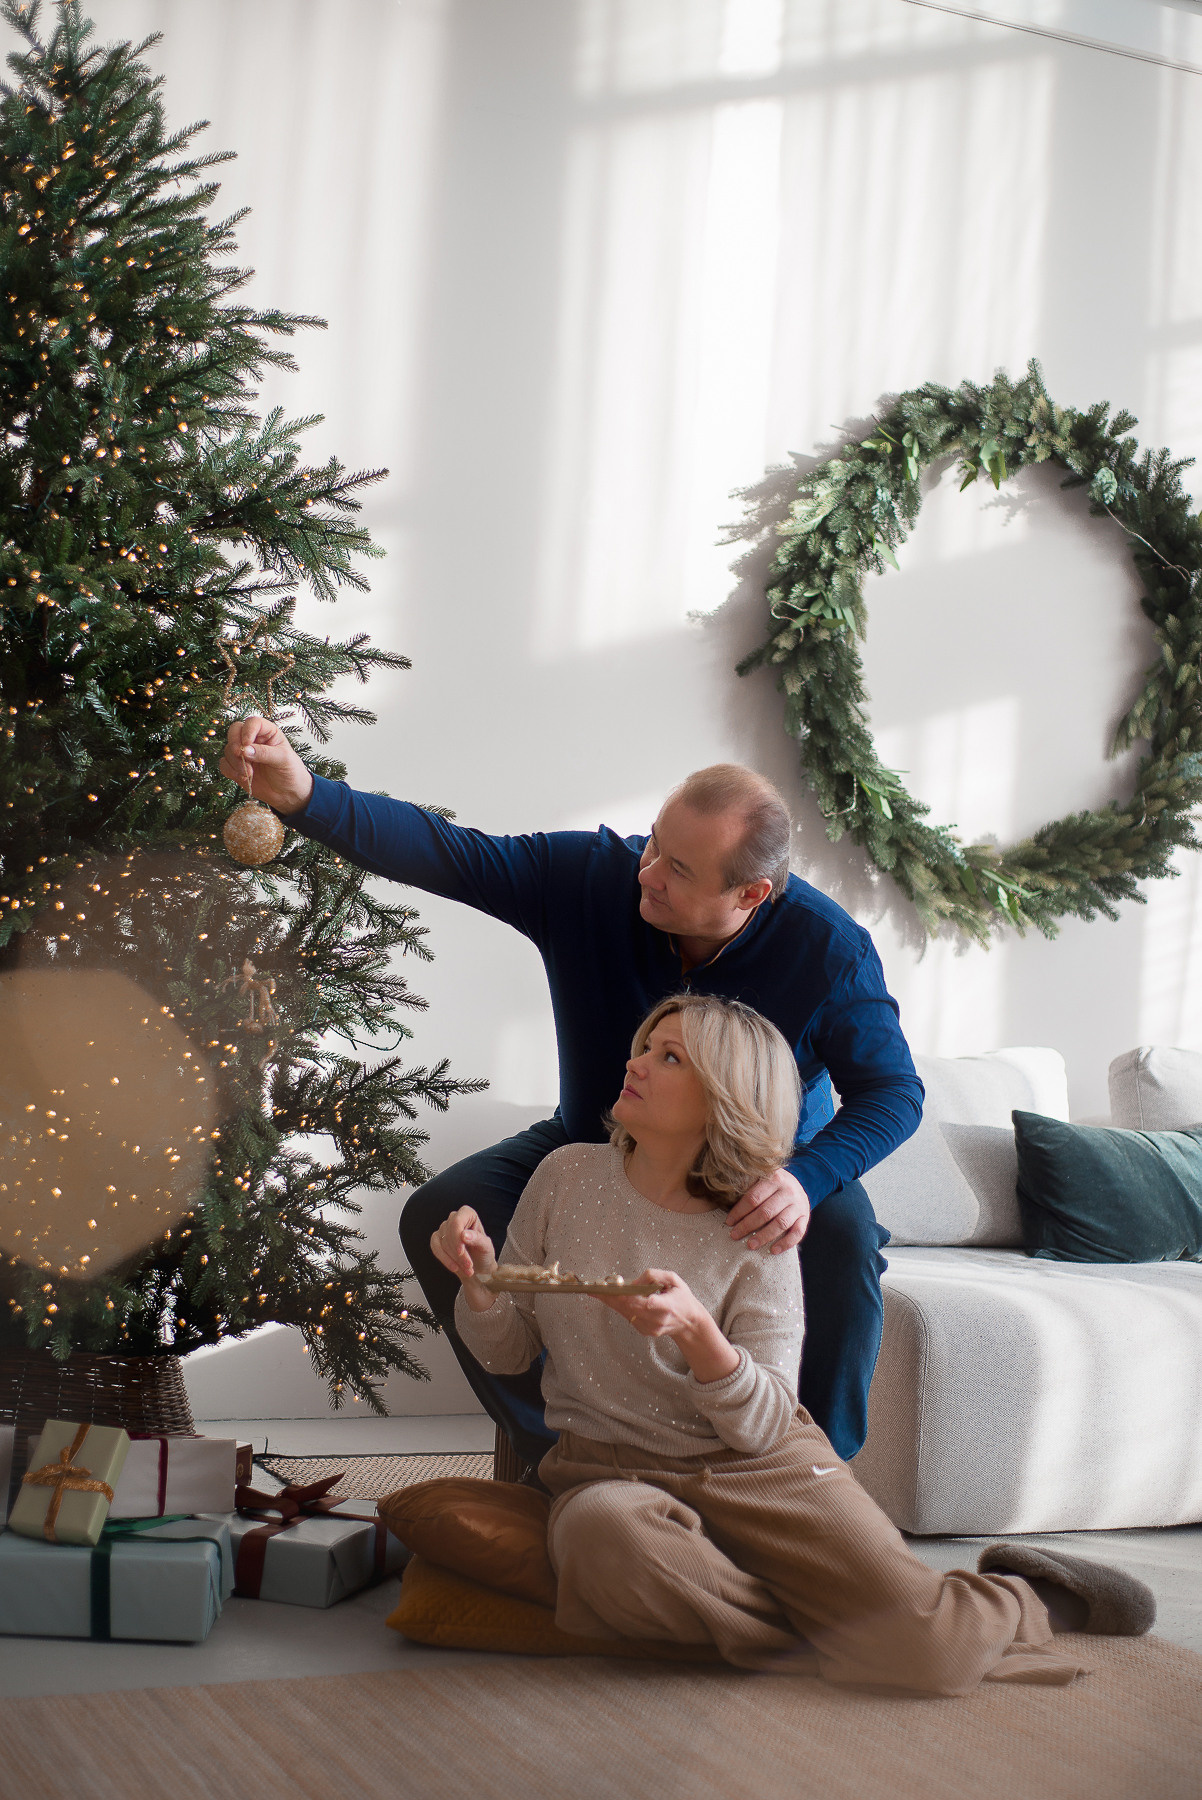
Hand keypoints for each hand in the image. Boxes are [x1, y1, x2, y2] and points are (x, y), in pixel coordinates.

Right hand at [218, 715, 313, 815]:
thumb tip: (245, 750)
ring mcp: (244, 753)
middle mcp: (254, 740)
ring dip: (235, 762)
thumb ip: (265, 753)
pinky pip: (224, 764)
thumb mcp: (283, 759)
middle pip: (234, 731)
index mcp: (268, 733)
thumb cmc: (291, 772)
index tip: (247, 744)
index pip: (253, 722)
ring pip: (228, 749)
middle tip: (239, 755)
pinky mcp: (237, 767)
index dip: (247, 730)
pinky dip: (230, 771)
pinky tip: (243, 778)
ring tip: (249, 774)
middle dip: (234, 743)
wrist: (288, 794)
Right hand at [429, 1207, 497, 1285]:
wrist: (479, 1266)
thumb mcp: (486, 1246)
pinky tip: (454, 1267)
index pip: (457, 1222)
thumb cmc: (484, 1253)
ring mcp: (444, 1228)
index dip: (457, 1237)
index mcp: (468, 1213)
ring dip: (454, 1259)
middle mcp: (454, 1218)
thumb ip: (477, 1239)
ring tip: (466, 1269)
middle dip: (458, 1253)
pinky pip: (435, 1248)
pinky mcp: (436, 1239)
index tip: (461, 1252)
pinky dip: (445, 1260)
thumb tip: (463, 1235)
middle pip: (449, 1234)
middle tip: (469, 1266)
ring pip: (443, 1243)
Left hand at [600, 1269, 739, 1383]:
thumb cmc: (682, 1298)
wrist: (689, 1323)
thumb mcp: (675, 1280)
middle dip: (611, 1297)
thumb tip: (635, 1281)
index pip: (647, 1302)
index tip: (614, 1289)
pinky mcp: (645, 1331)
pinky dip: (619, 1307)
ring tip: (596, 1292)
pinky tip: (610, 1299)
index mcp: (667, 1306)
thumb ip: (655, 1276)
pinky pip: (629, 1317)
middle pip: (629, 1307)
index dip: (629, 1296)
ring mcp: (650, 1328)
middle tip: (594, 1289)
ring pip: (626, 1313)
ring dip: (611, 1302)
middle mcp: (657, 1319)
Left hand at [725, 1167, 809, 1253]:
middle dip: (747, 1225)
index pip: (753, 1197)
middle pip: (765, 1211)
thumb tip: (724, 1202)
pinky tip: (773, 1250)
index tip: (729, 1222)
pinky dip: (785, 1243)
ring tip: (750, 1245)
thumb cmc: (773, 1186)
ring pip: (780, 1223)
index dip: (739, 1211)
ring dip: (764, 1236)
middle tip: (734, 1235)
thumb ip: (750, 1188)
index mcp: (774, 1178)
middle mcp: (788, 1190)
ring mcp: (798, 1205)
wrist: (799, 1185)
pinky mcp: (805, 1217)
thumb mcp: (763, 1180)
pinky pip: (797, 1233)